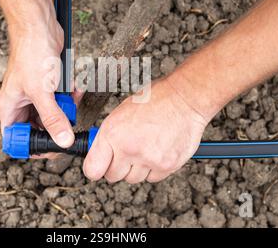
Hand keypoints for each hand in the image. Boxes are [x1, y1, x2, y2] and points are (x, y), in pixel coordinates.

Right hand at [0, 7, 74, 156]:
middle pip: (38, 130)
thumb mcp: (41, 92)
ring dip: (65, 110)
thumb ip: (52, 118)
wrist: (39, 26)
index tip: (52, 148)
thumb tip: (63, 141)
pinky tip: (75, 88)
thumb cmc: (31, 54)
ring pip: (53, 115)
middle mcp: (21, 104)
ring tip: (71, 100)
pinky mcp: (49, 86)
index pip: (15, 139)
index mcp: (10, 108)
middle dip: (55, 128)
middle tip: (69, 126)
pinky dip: (70, 97)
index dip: (32, 147)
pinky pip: (61, 100)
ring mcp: (36, 95)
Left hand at [83, 77, 208, 182]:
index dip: (95, 168)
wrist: (184, 99)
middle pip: (112, 176)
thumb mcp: (121, 112)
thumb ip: (109, 136)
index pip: (92, 169)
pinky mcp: (166, 166)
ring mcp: (148, 159)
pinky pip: (152, 178)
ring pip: (133, 179)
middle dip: (117, 166)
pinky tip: (157, 150)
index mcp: (113, 134)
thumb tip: (99, 153)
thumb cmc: (155, 100)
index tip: (99, 166)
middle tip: (125, 152)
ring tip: (145, 147)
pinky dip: (153, 169)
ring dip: (136, 168)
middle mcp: (128, 149)